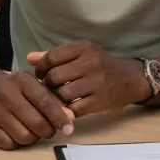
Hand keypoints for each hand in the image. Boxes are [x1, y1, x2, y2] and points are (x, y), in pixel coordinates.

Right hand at [0, 71, 75, 149]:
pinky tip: (17, 131)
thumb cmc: (15, 87)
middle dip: (48, 130)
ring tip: (32, 129)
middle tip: (49, 129)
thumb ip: (53, 99)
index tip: (69, 128)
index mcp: (21, 80)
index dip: (59, 117)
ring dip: (34, 137)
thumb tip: (69, 118)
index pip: (44, 101)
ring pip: (24, 137)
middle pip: (36, 123)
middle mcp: (5, 93)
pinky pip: (10, 144)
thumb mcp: (33, 85)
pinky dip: (18, 142)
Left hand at [28, 41, 151, 117]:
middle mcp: (91, 63)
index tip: (40, 75)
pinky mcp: (101, 101)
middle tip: (49, 89)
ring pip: (63, 94)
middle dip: (47, 85)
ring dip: (57, 99)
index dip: (41, 68)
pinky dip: (68, 110)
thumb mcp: (81, 54)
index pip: (52, 57)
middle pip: (54, 77)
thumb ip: (55, 56)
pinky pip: (75, 109)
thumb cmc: (100, 66)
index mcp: (84, 48)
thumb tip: (29, 58)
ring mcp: (97, 83)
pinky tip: (69, 107)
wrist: (131, 79)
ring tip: (59, 98)